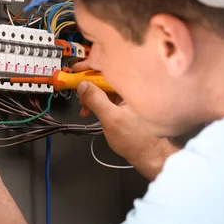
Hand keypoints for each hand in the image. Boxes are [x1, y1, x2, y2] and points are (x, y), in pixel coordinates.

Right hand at [73, 62, 177, 178]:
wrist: (148, 155)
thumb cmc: (135, 139)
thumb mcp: (111, 119)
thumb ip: (96, 100)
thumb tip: (82, 85)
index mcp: (132, 87)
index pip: (109, 69)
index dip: (91, 67)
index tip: (76, 70)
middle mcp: (131, 89)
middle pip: (105, 78)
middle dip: (88, 85)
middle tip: (76, 92)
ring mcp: (128, 97)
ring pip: (104, 89)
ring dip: (91, 96)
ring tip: (83, 108)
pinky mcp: (124, 105)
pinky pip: (107, 98)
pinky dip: (96, 103)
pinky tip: (89, 111)